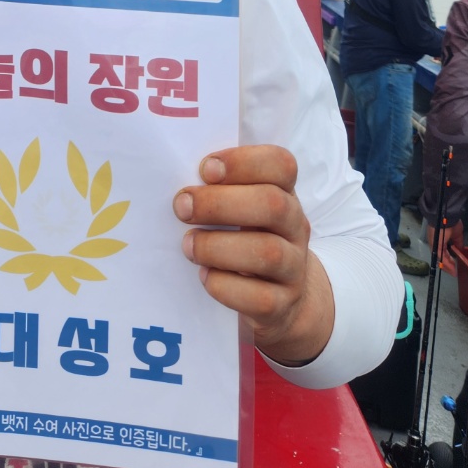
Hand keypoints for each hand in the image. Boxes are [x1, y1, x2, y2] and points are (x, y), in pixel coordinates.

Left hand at [173, 145, 333, 365]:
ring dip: (217, 246)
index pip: (281, 165)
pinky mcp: (281, 306)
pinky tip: (204, 276)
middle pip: (273, 205)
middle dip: (219, 204)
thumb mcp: (242, 208)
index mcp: (284, 192)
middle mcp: (295, 227)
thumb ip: (218, 189)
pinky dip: (224, 286)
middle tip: (182, 207)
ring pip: (268, 252)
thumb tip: (172, 179)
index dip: (243, 162)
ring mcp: (293, 268)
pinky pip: (258, 298)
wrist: (280, 300)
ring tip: (188, 245)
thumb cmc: (246, 239)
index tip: (205, 169)